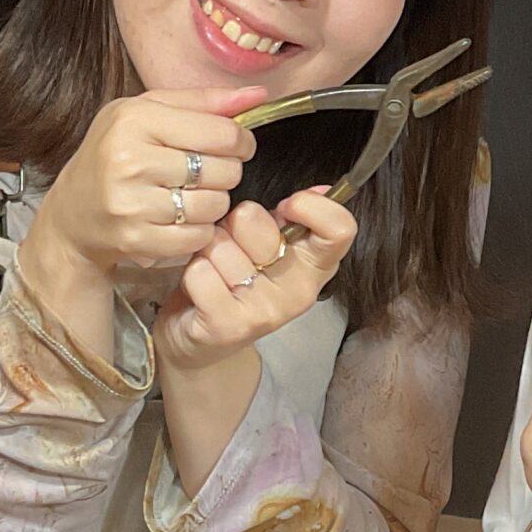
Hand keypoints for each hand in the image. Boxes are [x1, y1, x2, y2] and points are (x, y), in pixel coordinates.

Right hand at [24, 87, 257, 280]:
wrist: (73, 214)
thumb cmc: (116, 154)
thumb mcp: (148, 113)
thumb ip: (204, 102)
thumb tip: (258, 95)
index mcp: (135, 120)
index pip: (223, 132)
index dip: (242, 141)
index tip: (236, 146)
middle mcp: (129, 160)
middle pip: (223, 170)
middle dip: (226, 172)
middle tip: (208, 173)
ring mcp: (130, 203)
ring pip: (214, 205)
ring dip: (213, 203)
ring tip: (192, 195)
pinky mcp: (135, 239)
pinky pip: (198, 236)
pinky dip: (200, 230)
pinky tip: (181, 219)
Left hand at [154, 188, 355, 372]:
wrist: (201, 341)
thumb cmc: (235, 281)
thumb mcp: (267, 246)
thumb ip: (289, 219)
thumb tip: (320, 191)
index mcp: (314, 266)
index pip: (339, 229)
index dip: (310, 206)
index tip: (286, 207)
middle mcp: (297, 291)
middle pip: (259, 223)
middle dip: (234, 226)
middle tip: (235, 248)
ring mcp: (265, 312)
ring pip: (220, 246)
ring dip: (208, 253)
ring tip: (215, 272)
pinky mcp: (228, 326)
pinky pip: (200, 272)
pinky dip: (192, 273)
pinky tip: (201, 289)